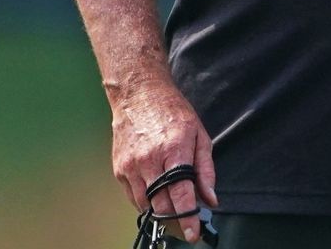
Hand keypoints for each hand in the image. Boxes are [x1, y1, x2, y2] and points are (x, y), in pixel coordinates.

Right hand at [111, 81, 217, 243]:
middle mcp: (149, 160)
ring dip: (160, 214)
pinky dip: (146, 203)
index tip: (193, 234)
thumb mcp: (200, 135)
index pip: (181, 193)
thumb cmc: (173, 113)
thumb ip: (205, 170)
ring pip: (145, 204)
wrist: (140, 95)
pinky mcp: (120, 169)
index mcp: (174, 150)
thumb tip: (211, 198)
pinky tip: (157, 199)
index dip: (187, 217)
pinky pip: (133, 196)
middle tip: (186, 229)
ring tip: (174, 216)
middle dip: (175, 222)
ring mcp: (131, 166)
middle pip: (161, 204)